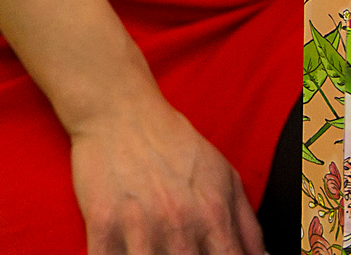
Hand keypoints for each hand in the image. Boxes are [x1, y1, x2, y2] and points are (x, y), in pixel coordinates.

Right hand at [69, 95, 265, 254]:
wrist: (120, 110)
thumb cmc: (173, 143)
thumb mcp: (225, 176)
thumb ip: (248, 226)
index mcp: (213, 216)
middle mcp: (179, 224)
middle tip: (181, 251)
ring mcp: (139, 225)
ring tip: (153, 251)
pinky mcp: (102, 221)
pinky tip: (125, 253)